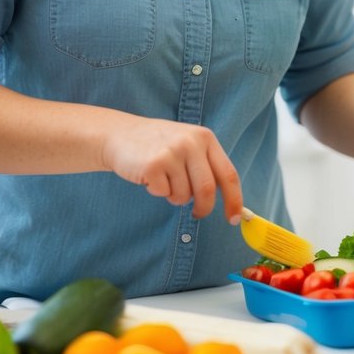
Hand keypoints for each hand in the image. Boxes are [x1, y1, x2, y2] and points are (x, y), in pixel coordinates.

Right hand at [100, 117, 242, 221]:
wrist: (119, 134)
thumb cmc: (158, 146)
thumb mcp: (188, 145)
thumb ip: (207, 166)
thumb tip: (230, 202)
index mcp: (205, 138)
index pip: (228, 174)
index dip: (234, 200)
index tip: (234, 219)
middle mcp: (191, 142)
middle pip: (207, 190)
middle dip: (204, 208)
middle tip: (197, 214)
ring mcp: (171, 152)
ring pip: (184, 195)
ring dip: (175, 196)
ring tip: (164, 180)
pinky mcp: (152, 165)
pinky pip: (163, 193)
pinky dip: (157, 191)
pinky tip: (149, 176)